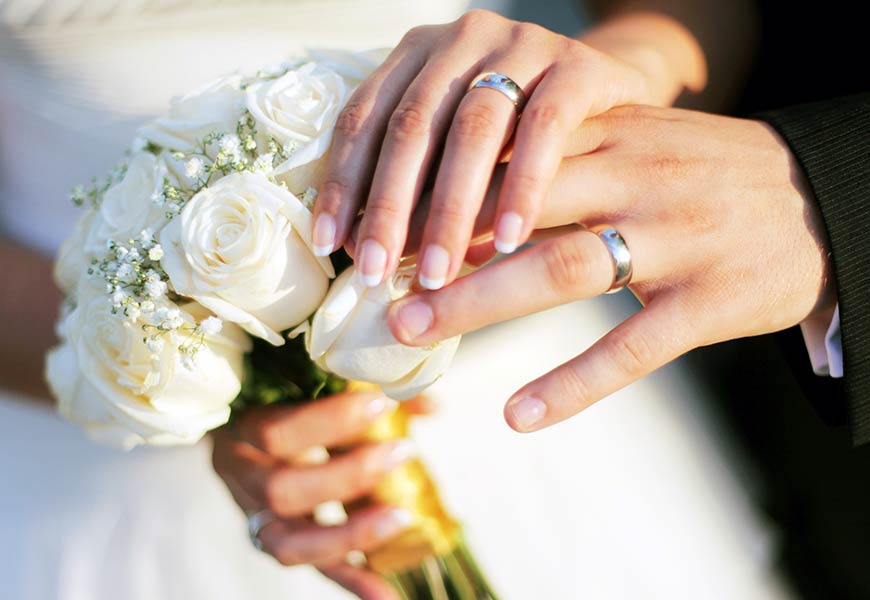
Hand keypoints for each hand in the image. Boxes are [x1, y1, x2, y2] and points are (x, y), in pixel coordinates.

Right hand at [212, 391, 424, 599]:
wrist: (245, 434)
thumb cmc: (283, 401)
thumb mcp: (308, 386)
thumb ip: (363, 390)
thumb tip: (430, 403)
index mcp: (239, 429)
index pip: (274, 432)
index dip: (328, 421)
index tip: (381, 403)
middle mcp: (241, 479)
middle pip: (281, 491)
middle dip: (348, 475)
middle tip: (402, 451)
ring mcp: (255, 518)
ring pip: (289, 544)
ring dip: (350, 535)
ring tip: (401, 518)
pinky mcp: (280, 545)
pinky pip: (314, 569)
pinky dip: (353, 581)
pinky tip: (387, 593)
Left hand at [312, 9, 663, 290]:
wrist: (613, 98)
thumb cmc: (519, 139)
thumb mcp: (462, 154)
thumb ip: (423, 187)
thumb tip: (374, 260)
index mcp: (419, 55)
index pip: (364, 119)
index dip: (344, 183)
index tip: (329, 246)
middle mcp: (462, 39)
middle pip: (412, 125)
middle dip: (389, 206)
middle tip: (375, 272)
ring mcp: (522, 45)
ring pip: (473, 129)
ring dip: (451, 208)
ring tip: (435, 273)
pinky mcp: (578, 65)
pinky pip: (544, 128)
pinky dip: (523, 187)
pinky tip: (510, 243)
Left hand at [386, 105, 834, 432]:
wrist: (819, 200)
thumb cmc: (705, 175)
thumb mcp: (638, 144)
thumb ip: (565, 158)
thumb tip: (470, 190)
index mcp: (615, 135)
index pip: (511, 155)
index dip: (440, 191)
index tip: (381, 223)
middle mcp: (639, 179)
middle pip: (521, 210)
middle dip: (440, 246)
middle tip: (375, 282)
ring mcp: (676, 241)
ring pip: (563, 269)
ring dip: (481, 304)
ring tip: (415, 330)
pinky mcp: (710, 302)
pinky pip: (631, 348)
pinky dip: (571, 383)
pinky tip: (518, 413)